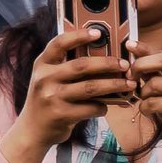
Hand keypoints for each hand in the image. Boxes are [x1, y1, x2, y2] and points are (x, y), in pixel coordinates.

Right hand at [0, 27, 133, 162]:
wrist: (32, 130)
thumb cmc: (49, 99)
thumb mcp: (50, 79)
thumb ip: (68, 67)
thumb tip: (105, 55)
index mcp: (42, 64)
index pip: (59, 43)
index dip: (79, 35)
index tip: (98, 32)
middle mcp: (44, 78)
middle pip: (82, 66)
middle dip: (107, 63)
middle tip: (125, 64)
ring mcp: (52, 97)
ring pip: (90, 87)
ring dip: (113, 85)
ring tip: (129, 84)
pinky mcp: (61, 114)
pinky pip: (91, 108)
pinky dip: (103, 106)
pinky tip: (108, 106)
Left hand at [132, 45, 161, 162]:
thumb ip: (155, 73)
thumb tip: (134, 58)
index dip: (144, 48)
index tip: (129, 44)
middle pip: (161, 61)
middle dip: (140, 66)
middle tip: (130, 77)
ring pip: (154, 84)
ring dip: (143, 95)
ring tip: (148, 102)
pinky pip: (153, 103)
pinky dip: (145, 109)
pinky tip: (151, 112)